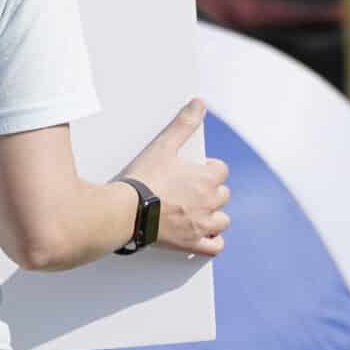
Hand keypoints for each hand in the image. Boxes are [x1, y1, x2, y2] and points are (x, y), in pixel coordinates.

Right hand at [117, 99, 230, 257]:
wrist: (126, 211)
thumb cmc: (144, 180)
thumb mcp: (164, 146)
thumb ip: (184, 124)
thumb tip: (200, 103)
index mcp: (206, 178)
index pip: (221, 170)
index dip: (208, 168)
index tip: (195, 170)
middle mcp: (209, 202)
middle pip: (223, 194)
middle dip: (211, 190)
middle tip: (192, 189)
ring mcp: (202, 225)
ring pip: (222, 220)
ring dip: (214, 215)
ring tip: (199, 211)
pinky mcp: (191, 243)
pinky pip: (214, 246)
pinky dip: (212, 241)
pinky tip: (204, 235)